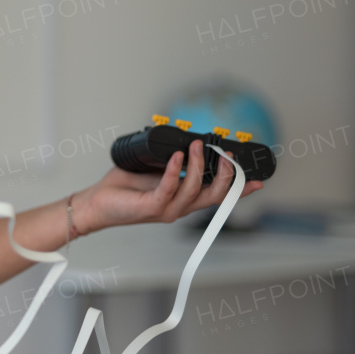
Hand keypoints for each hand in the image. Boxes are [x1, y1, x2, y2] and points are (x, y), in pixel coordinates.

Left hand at [73, 140, 264, 234]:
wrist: (97, 203)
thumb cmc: (123, 187)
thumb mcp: (154, 170)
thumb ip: (172, 162)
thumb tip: (186, 144)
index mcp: (183, 199)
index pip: (217, 196)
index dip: (238, 191)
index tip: (258, 181)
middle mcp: (179, 207)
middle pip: (215, 196)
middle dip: (227, 176)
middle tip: (229, 155)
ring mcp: (167, 209)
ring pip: (194, 189)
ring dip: (199, 165)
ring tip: (197, 145)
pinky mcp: (151, 207)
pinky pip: (169, 188)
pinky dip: (175, 170)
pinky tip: (176, 157)